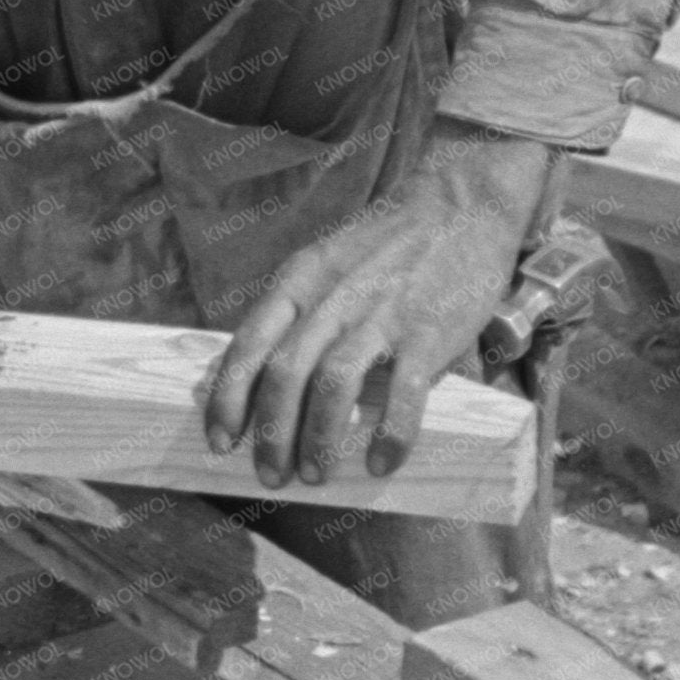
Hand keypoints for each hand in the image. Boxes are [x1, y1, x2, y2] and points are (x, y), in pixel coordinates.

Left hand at [202, 119, 551, 489]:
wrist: (460, 203)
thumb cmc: (388, 244)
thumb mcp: (327, 262)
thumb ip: (302, 310)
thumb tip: (272, 380)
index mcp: (299, 278)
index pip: (248, 345)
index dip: (228, 398)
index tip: (219, 441)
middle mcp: (332, 297)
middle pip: (283, 374)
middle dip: (270, 433)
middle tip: (271, 475)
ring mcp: (381, 314)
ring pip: (332, 386)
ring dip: (319, 439)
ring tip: (316, 476)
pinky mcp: (429, 331)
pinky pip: (403, 394)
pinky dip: (390, 434)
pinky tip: (380, 463)